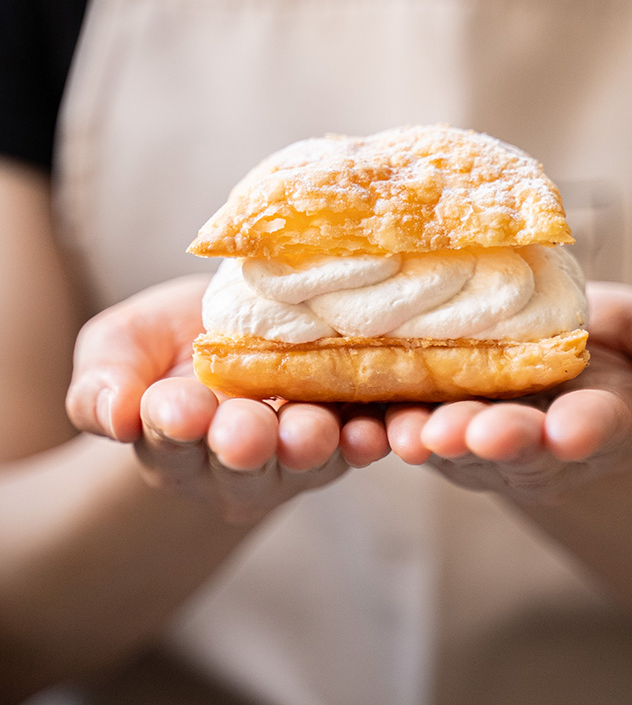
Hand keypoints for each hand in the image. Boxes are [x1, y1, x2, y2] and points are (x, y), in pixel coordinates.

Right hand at [66, 276, 389, 523]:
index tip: (176, 409)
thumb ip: (102, 385)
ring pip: (304, 456)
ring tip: (312, 430)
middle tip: (244, 431)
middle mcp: (237, 461)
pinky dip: (368, 437)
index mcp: (174, 441)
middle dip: (244, 444)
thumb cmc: (167, 343)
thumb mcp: (119, 349)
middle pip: (242, 462)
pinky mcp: (347, 429)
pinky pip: (360, 438)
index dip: (173, 423)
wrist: (234, 324)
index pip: (169, 438)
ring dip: (311, 444)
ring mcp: (296, 450)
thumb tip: (112, 414)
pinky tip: (374, 429)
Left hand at [386, 282, 631, 503]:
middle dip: (500, 440)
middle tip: (481, 434)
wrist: (545, 355)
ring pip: (453, 440)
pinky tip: (354, 421)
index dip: (586, 428)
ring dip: (432, 439)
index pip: (595, 425)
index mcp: (594, 414)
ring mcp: (475, 428)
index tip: (575, 430)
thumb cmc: (606, 341)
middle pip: (515, 442)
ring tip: (412, 434)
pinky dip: (379, 426)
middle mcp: (532, 433)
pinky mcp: (427, 413)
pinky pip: (402, 422)